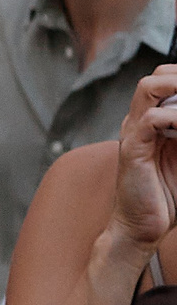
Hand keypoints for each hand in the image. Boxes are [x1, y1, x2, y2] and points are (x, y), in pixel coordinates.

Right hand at [107, 64, 176, 254]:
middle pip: (157, 77)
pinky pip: (151, 119)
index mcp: (154, 122)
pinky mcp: (132, 149)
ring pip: (149, 87)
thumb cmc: (168, 196)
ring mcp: (134, 132)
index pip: (166, 82)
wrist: (143, 227)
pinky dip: (176, 118)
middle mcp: (140, 122)